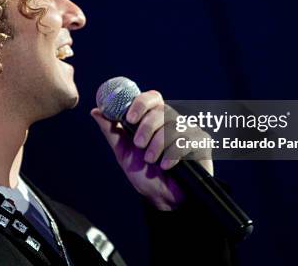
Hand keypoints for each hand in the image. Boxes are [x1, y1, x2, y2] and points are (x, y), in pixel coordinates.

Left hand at [91, 90, 212, 210]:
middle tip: (139, 145)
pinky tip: (167, 165)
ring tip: (151, 160)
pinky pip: (188, 140)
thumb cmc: (145, 174)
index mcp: (154, 119)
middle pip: (162, 110)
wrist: (163, 199)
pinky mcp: (202, 143)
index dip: (141, 104)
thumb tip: (96, 111)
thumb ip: (112, 131)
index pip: (152, 98)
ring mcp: (188, 130)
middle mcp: (173, 120)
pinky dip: (174, 153)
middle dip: (147, 128)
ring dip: (158, 145)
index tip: (130, 118)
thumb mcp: (123, 153)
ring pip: (174, 126)